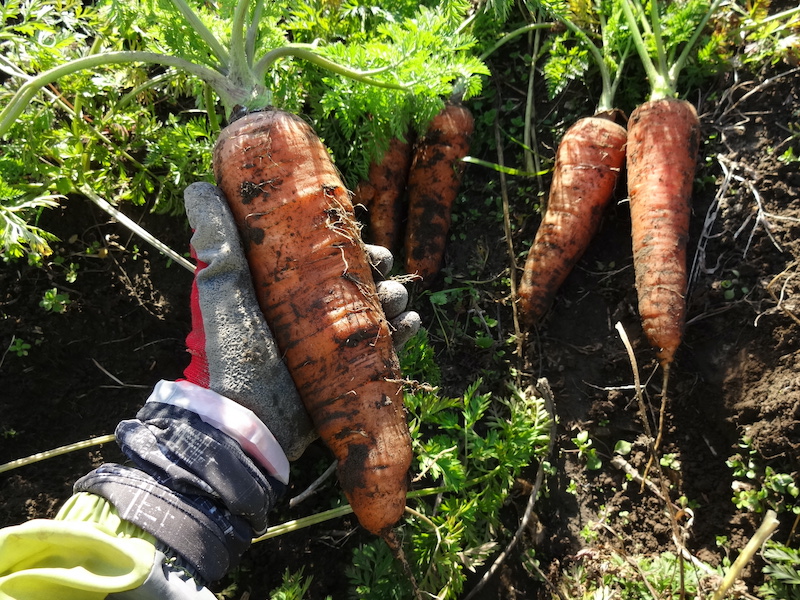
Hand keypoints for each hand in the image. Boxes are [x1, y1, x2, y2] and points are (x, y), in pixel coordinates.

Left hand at [181, 182, 419, 461]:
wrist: (246, 425)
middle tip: (382, 267)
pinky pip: (388, 346)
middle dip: (377, 268)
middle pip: (359, 278)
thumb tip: (199, 185)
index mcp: (288, 290)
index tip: (358, 234)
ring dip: (394, 296)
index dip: (348, 241)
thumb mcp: (224, 291)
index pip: (326, 255)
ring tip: (395, 299)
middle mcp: (314, 313)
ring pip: (378, 308)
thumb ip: (216, 243)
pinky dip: (403, 332)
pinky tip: (409, 322)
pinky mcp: (351, 370)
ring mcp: (334, 343)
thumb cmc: (231, 355)